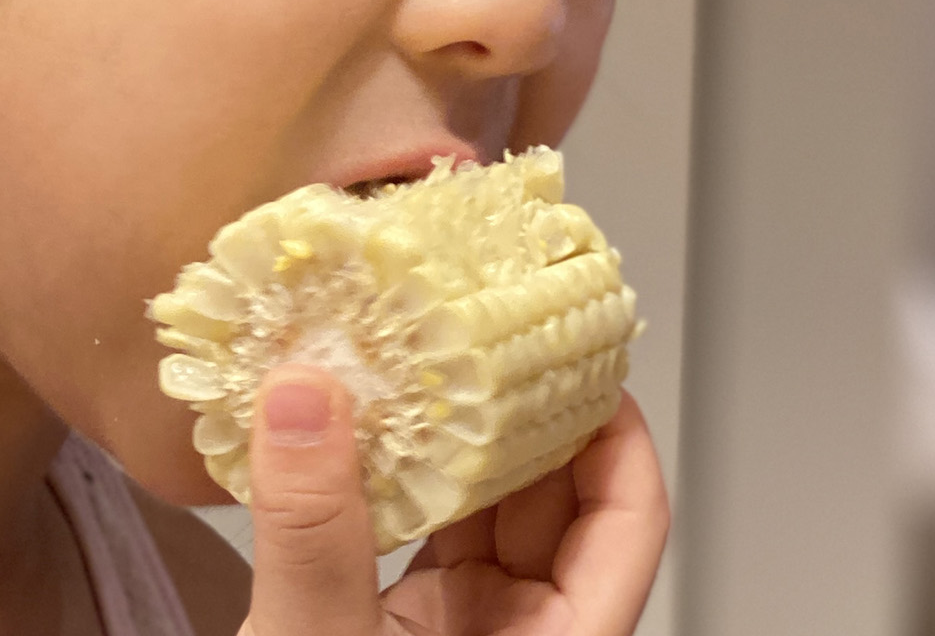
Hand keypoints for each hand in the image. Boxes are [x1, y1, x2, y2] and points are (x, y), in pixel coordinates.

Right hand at [240, 366, 668, 635]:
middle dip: (525, 413)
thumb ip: (314, 530)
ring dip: (459, 441)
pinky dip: (403, 477)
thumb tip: (304, 402)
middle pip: (558, 502)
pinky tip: (369, 431)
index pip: (630, 520)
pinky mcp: (395, 631)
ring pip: (488, 514)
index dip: (618, 431)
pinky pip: (424, 534)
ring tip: (428, 363)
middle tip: (485, 329)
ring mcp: (460, 635)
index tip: (580, 354)